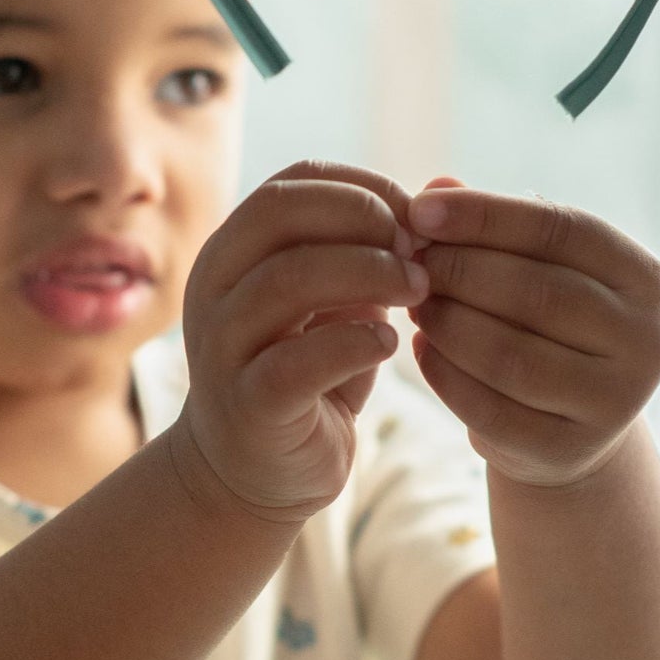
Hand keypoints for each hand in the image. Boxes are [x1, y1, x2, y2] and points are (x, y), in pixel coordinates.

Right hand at [175, 159, 429, 525]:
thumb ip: (371, 251)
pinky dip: (355, 343)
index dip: (361, 186)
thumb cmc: (305, 376)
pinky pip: (298, 361)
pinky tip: (392, 344)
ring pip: (287, 280)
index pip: (290, 183)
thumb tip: (445, 188)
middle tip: (419, 248)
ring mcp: (223, 347)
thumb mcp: (337, 303)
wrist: (252, 476)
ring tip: (418, 289)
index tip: (417, 216)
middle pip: (279, 214)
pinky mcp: (248, 405)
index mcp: (233, 252)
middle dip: (362, 217)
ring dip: (368, 273)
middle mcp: (214, 289)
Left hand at [402, 176, 659, 491]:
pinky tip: (420, 349)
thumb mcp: (535, 269)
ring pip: (509, 355)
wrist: (570, 426)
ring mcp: (613, 402)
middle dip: (458, 271)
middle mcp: (644, 340)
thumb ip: (492, 226)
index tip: (420, 209)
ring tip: (414, 305)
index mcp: (644, 278)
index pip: (561, 230)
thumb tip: (436, 186)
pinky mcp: (567, 448)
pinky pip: (489, 409)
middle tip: (409, 262)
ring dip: (446, 324)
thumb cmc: (547, 325)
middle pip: (536, 292)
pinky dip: (443, 375)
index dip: (485, 215)